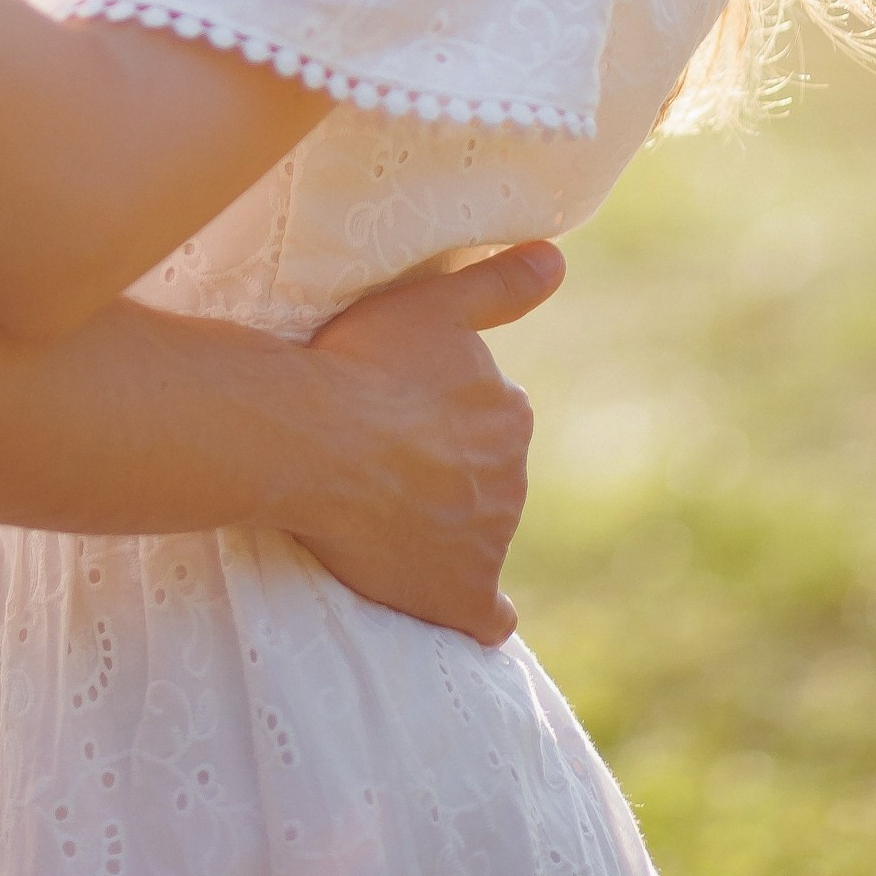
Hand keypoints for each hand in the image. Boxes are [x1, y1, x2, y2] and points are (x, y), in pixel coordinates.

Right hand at [287, 241, 561, 643]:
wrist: (316, 441)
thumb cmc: (366, 364)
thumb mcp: (434, 304)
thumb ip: (500, 283)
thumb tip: (559, 259)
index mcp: (508, 413)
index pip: (486, 417)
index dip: (441, 415)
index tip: (398, 410)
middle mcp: (511, 478)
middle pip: (482, 476)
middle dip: (446, 471)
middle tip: (380, 460)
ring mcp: (487, 541)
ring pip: (477, 533)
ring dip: (446, 527)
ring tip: (380, 512)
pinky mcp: (458, 594)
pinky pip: (485, 614)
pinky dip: (481, 612)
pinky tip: (477, 616)